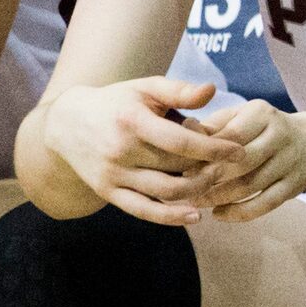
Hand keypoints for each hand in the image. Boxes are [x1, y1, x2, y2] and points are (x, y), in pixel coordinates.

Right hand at [44, 76, 245, 225]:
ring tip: (214, 180)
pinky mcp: (107, 193)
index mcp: (131, 121)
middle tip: (227, 163)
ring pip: (165, 192)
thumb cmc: (116, 103)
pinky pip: (144, 211)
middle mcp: (119, 150)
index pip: (180, 142)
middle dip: (208, 167)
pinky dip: (171, 218)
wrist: (66, 125)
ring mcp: (112, 175)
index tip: (239, 151)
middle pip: (177, 168)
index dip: (214, 149)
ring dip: (197, 191)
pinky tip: (196, 216)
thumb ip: (179, 90)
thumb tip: (212, 90)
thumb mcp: (144, 88)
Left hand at [188, 100, 305, 221]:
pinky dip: (240, 213)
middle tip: (186, 188)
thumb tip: (183, 134)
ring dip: (220, 197)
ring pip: (251, 185)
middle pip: (241, 161)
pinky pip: (266, 204)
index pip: (231, 135)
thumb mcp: (239, 118)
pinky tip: (219, 215)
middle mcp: (281, 135)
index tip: (183, 167)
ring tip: (197, 202)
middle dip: (210, 178)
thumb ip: (212, 127)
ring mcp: (291, 162)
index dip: (206, 154)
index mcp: (262, 114)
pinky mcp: (295, 186)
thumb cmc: (260, 130)